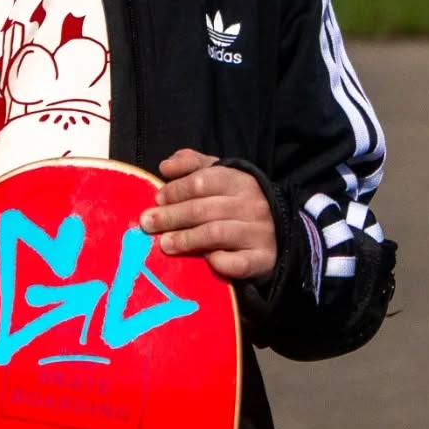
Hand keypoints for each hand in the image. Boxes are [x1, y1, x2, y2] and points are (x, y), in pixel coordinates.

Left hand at [139, 150, 276, 283]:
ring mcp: (259, 233)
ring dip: (186, 239)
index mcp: (241, 180)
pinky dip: (219, 261)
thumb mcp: (221, 176)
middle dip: (172, 216)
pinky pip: (237, 262)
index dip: (176, 190)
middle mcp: (252, 204)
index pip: (203, 181)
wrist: (280, 234)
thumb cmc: (239, 204)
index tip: (157, 200)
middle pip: (204, 209)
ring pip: (216, 234)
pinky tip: (205, 260)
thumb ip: (193, 165)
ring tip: (164, 244)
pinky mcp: (263, 259)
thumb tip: (165, 166)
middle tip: (148, 224)